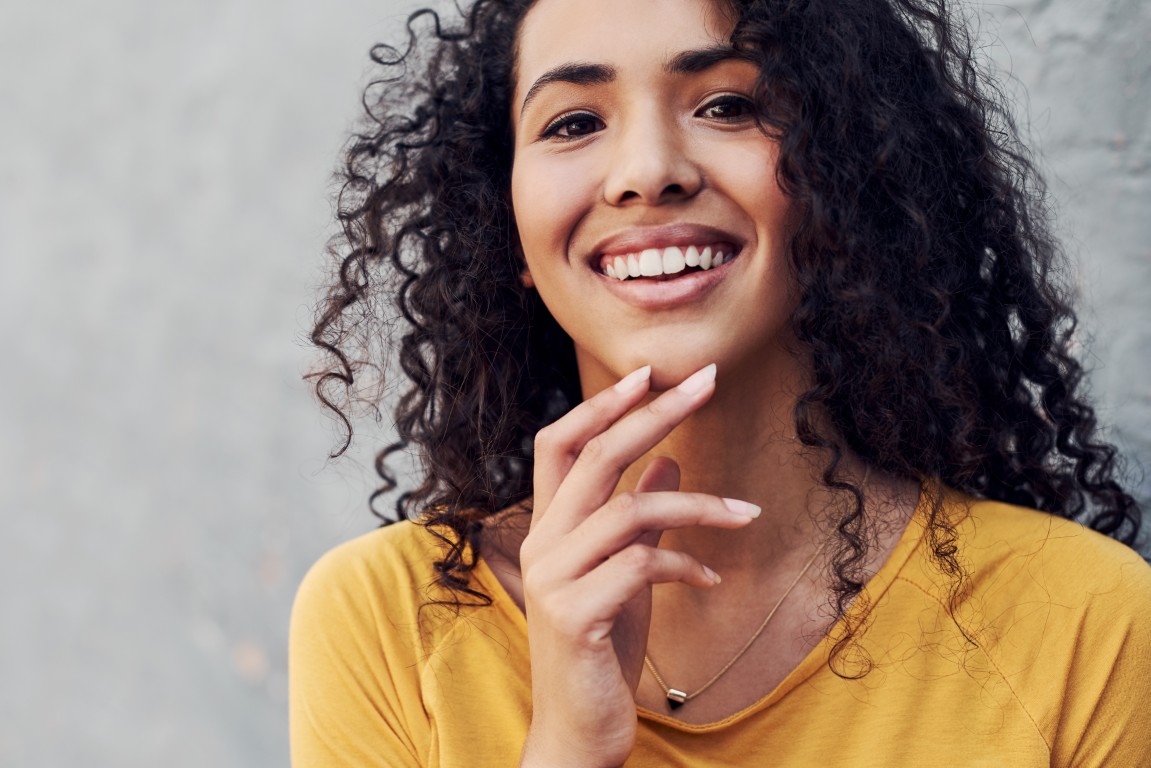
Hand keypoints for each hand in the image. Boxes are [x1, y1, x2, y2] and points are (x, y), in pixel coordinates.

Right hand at [518, 364, 761, 767]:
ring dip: (698, 504)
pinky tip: (713, 577)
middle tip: (707, 382)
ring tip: (747, 513)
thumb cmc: (601, 651)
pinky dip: (687, 564)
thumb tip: (668, 462)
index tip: (649, 373)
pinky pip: (643, 565)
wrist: (578, 731)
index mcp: (547, 529)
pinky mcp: (576, 613)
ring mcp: (553, 578)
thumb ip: (638, 518)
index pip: (557, 444)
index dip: (600, 405)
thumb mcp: (625, 575)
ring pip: (628, 508)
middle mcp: (541, 544)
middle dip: (655, 413)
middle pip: (593, 456)